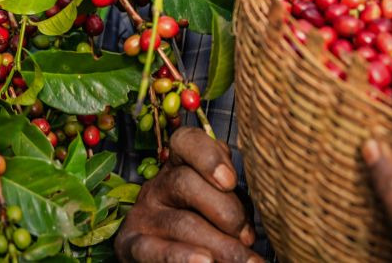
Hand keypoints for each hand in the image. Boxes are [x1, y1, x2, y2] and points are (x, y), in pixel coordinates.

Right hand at [115, 127, 260, 262]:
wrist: (173, 258)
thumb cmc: (207, 228)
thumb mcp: (220, 206)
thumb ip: (233, 202)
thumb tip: (260, 221)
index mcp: (180, 166)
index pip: (186, 142)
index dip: (208, 156)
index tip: (231, 181)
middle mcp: (157, 186)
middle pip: (185, 183)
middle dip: (225, 211)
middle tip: (249, 238)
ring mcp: (142, 216)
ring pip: (180, 222)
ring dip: (220, 245)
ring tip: (246, 262)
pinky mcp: (131, 245)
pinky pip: (153, 251)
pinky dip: (180, 257)